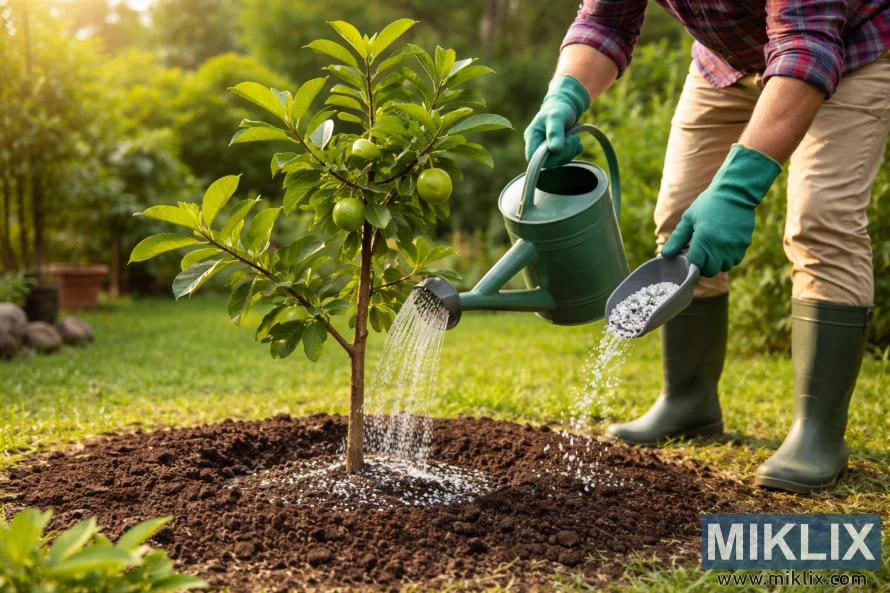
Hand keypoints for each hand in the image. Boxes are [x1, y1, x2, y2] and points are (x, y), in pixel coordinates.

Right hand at [524, 75, 589, 168]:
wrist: (566, 105)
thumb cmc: (558, 109)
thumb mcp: (556, 117)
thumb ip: (555, 132)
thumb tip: (555, 150)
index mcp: (532, 136)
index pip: (533, 157)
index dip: (547, 158)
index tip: (561, 147)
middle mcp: (536, 145)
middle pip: (547, 161)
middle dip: (563, 153)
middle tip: (573, 139)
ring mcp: (546, 150)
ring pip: (557, 161)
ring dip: (570, 151)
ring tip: (575, 137)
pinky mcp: (556, 152)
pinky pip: (564, 159)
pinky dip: (573, 152)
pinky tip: (576, 143)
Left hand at [662, 144, 781, 276]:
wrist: (735, 192)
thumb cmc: (708, 203)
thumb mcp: (689, 218)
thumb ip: (677, 239)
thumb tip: (665, 254)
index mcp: (703, 239)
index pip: (696, 264)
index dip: (691, 264)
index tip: (690, 259)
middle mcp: (720, 246)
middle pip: (711, 270)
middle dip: (704, 267)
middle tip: (701, 257)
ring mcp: (734, 246)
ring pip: (725, 267)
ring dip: (718, 263)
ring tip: (713, 251)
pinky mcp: (745, 244)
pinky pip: (736, 260)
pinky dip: (730, 258)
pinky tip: (724, 248)